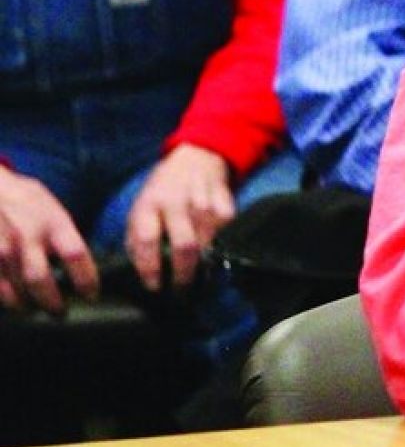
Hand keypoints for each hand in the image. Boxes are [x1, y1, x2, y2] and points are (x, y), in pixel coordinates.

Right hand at [0, 167, 97, 313]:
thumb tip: (79, 261)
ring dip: (29, 306)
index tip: (91, 295)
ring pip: (17, 291)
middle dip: (53, 304)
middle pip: (42, 282)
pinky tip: (14, 302)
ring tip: (36, 309)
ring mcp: (2, 250)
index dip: (87, 280)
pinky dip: (7, 300)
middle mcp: (27, 238)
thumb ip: (63, 233)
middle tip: (60, 312)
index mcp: (53, 222)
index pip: (76, 256)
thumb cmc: (22, 197)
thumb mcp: (51, 207)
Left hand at [123, 144, 234, 292]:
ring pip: (208, 241)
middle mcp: (176, 201)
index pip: (147, 240)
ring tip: (198, 276)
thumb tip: (139, 270)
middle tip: (181, 290)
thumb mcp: (141, 207)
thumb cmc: (162, 190)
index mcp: (150, 204)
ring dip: (203, 262)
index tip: (154, 286)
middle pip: (185, 245)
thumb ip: (137, 236)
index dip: (150, 267)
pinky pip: (226, 229)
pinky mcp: (226, 200)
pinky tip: (214, 247)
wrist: (195, 156)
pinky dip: (221, 242)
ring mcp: (204, 200)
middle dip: (183, 273)